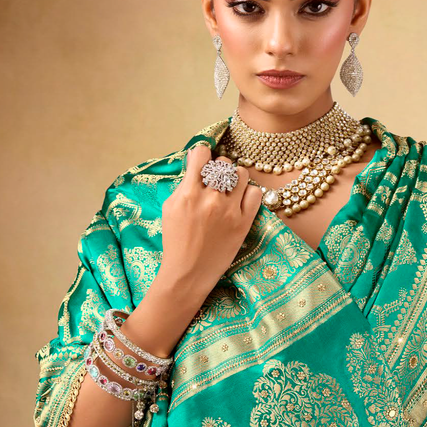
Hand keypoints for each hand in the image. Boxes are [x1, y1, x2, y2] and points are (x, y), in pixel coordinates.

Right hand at [157, 142, 262, 307]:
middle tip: (215, 183)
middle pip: (223, 164)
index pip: (202, 154)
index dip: (203, 156)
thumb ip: (183, 184)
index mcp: (188, 194)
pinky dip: (249, 194)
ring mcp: (229, 210)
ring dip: (235, 179)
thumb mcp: (170, 209)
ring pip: (241, 174)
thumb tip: (195, 162)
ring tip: (229, 191)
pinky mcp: (243, 222)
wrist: (188, 273)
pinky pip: (255, 193)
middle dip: (219, 170)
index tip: (202, 163)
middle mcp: (210, 199)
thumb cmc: (176, 242)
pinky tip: (240, 202)